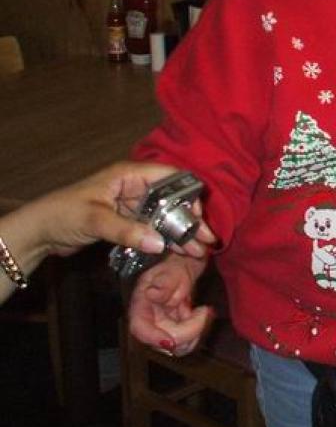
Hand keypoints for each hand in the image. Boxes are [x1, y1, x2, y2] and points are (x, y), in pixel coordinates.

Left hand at [2, 161, 215, 265]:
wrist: (39, 231)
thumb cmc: (63, 214)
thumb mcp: (95, 220)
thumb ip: (127, 230)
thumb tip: (160, 244)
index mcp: (130, 174)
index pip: (170, 177)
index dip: (187, 194)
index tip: (196, 216)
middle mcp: (135, 186)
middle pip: (171, 199)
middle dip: (188, 219)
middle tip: (206, 239)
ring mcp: (131, 205)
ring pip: (164, 216)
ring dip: (179, 233)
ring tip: (196, 251)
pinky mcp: (127, 221)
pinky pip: (152, 228)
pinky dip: (164, 239)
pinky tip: (176, 252)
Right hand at [127, 252, 212, 356]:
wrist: (185, 263)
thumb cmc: (174, 264)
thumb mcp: (170, 269)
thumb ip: (164, 283)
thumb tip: (152, 295)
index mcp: (142, 305)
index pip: (140, 329)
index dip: (154, 338)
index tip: (172, 340)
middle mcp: (150, 319)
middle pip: (164, 340)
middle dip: (188, 331)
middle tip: (204, 311)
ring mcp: (163, 326)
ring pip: (178, 345)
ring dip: (195, 332)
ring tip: (204, 311)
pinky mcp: (177, 328)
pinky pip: (187, 340)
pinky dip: (198, 330)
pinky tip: (203, 313)